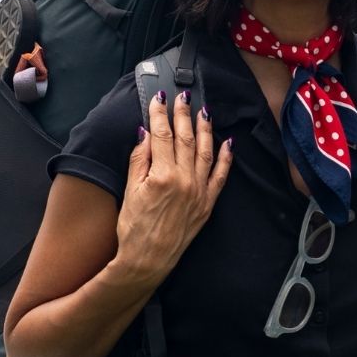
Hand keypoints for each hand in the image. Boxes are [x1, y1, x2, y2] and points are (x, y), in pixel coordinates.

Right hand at [112, 90, 233, 285]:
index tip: (159, 98)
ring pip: (205, 151)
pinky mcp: (208, 203)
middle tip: (182, 96)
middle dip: (183, 114)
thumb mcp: (130, 191)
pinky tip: (227, 142)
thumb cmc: (134, 228)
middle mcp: (185, 180)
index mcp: (162, 175)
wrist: (148, 260)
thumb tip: (145, 133)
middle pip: (186, 138)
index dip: (160, 114)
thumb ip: (139, 160)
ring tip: (204, 111)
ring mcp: (199, 191)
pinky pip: (221, 175)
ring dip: (205, 129)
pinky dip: (225, 158)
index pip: (162, 135)